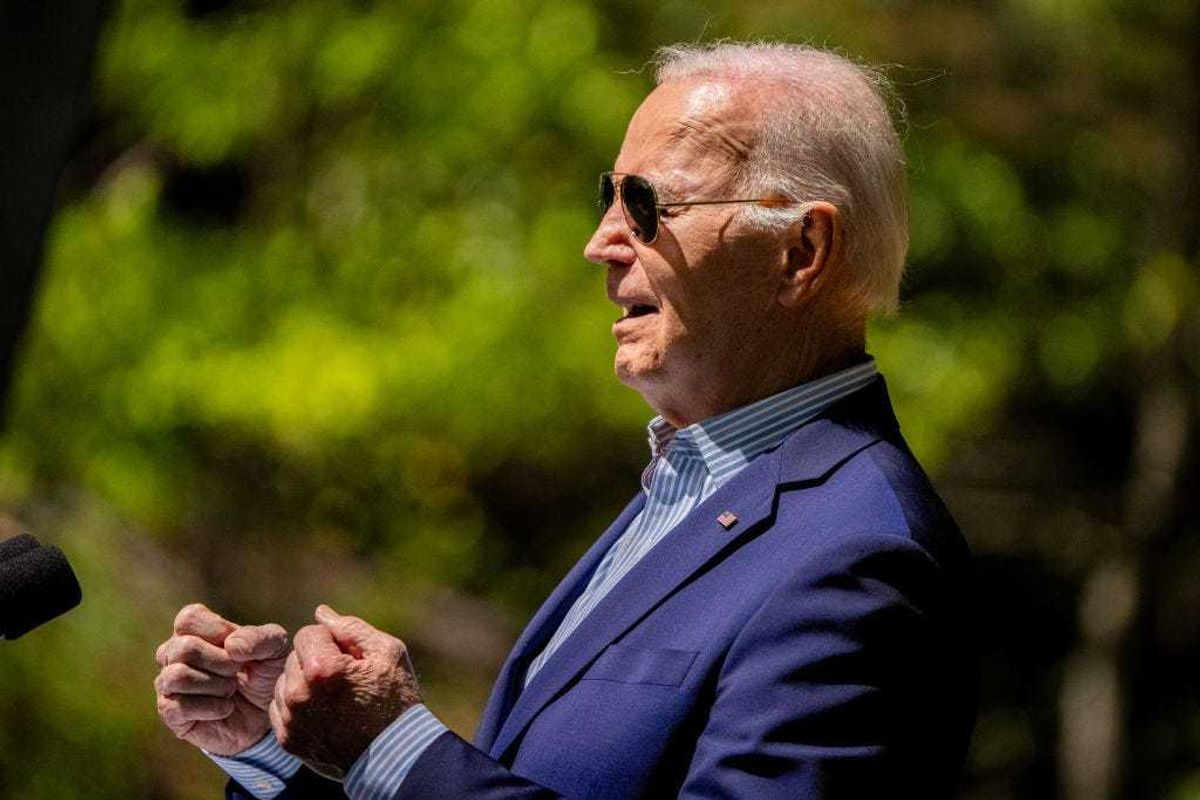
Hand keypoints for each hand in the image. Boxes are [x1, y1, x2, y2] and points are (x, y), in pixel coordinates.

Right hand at [154, 603, 289, 755]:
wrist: (268, 715)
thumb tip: (231, 646)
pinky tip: (225, 708)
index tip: (239, 649)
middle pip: (183, 648)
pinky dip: (210, 707)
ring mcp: (169, 684)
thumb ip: (262, 638)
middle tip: (237, 672)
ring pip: (176, 676)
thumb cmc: (267, 674)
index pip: (189, 619)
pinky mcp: (170, 713)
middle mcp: (174, 654)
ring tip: (230, 690)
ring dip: (214, 684)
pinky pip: (175, 707)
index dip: (218, 632)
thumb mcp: (276, 649)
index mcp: (195, 630)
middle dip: (221, 662)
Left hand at [269, 605, 421, 779]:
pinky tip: (322, 712)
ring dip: (303, 683)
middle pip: (294, 657)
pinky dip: (297, 706)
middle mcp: (300, 694)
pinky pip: (280, 709)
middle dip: (316, 660)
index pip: (308, 633)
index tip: (350, 658)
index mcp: (323, 669)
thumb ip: (351, 628)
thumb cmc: (396, 699)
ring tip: (333, 697)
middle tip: (343, 679)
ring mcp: (292, 720)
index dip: (332, 641)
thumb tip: (320, 613)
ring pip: (284, 682)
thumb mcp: (387, 652)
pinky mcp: (289, 740)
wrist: (395, 755)